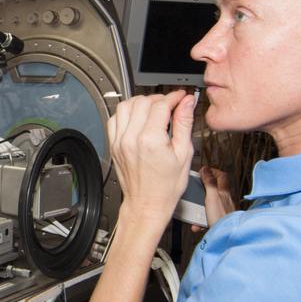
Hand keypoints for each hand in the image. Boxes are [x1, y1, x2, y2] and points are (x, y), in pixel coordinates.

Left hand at [107, 91, 196, 228]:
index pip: (161, 104)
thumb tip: (187, 103)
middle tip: (171, 105)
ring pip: (126, 105)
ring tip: (154, 109)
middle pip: (143, 102)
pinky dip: (126, 113)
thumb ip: (184, 124)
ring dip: (141, 102)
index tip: (181, 97)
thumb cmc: (166, 187)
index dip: (174, 97)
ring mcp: (120, 141)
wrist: (147, 204)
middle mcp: (132, 138)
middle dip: (159, 98)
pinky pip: (115, 119)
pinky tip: (138, 118)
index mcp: (151, 140)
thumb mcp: (184, 154)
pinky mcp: (114, 145)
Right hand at [190, 166, 235, 231]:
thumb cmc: (221, 217)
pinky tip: (197, 225)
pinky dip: (201, 222)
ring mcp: (222, 211)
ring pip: (209, 206)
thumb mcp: (213, 196)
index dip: (213, 172)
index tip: (203, 173)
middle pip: (214, 190)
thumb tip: (206, 169)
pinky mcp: (218, 221)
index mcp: (224, 192)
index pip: (222, 176)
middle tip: (195, 191)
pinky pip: (207, 219)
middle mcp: (224, 200)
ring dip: (200, 209)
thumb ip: (209, 182)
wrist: (226, 234)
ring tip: (193, 212)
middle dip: (203, 190)